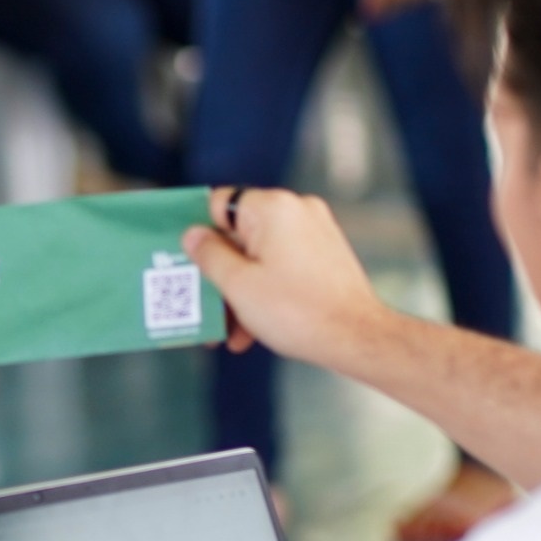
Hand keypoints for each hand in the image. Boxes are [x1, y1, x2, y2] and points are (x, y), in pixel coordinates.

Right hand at [179, 187, 389, 369]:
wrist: (356, 337)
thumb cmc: (298, 312)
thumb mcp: (238, 286)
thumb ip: (209, 255)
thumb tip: (192, 235)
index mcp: (272, 208)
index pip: (219, 203)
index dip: (198, 232)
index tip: (184, 258)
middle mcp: (296, 210)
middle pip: (239, 233)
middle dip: (219, 272)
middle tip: (202, 302)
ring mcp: (314, 230)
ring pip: (260, 254)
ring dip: (240, 289)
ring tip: (228, 329)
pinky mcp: (324, 252)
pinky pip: (282, 264)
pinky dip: (265, 289)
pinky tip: (252, 329)